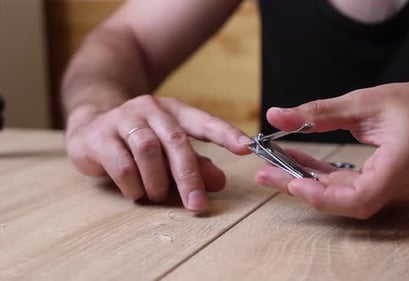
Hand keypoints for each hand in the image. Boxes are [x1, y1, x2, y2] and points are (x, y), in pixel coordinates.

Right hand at [65, 95, 250, 210]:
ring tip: (156, 195)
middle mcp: (150, 109)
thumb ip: (196, 164)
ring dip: (157, 181)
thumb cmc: (139, 140)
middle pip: (176, 141)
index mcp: (174, 111)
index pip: (204, 122)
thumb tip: (220, 182)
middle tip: (197, 204)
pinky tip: (135, 191)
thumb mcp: (169, 149)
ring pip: (148, 151)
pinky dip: (133, 185)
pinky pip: (122, 164)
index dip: (226, 134)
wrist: (90, 125)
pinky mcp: (98, 136)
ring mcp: (122, 119)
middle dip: (189, 176)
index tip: (247, 148)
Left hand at [255, 80, 408, 217]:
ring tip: (273, 165)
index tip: (291, 181)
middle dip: (301, 187)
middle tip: (264, 171)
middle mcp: (399, 188)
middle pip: (344, 200)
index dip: (323, 196)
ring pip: (342, 196)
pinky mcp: (384, 188)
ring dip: (307, 181)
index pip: (360, 198)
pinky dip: (322, 177)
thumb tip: (276, 115)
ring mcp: (393, 192)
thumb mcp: (365, 101)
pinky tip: (297, 163)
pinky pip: (349, 188)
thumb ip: (319, 113)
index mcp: (402, 166)